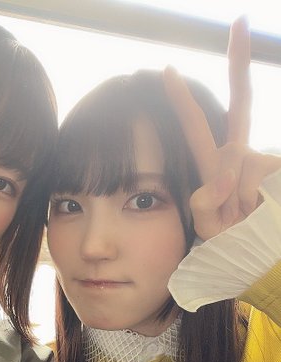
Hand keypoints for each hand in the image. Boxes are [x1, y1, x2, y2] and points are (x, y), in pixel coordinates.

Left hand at [163, 16, 280, 241]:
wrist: (260, 262)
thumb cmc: (229, 244)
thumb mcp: (208, 227)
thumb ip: (205, 202)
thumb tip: (223, 175)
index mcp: (216, 166)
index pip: (198, 127)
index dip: (183, 100)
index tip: (166, 70)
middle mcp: (240, 157)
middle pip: (240, 106)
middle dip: (239, 64)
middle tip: (239, 21)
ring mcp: (262, 161)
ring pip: (247, 166)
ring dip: (242, 201)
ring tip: (243, 220)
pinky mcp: (278, 170)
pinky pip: (264, 178)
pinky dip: (261, 201)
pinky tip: (259, 212)